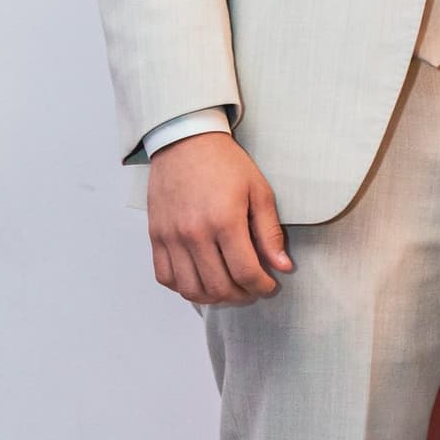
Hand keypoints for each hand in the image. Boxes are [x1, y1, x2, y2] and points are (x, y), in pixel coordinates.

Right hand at [147, 133, 292, 305]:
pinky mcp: (156, 236)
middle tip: (251, 289)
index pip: (245, 273)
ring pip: (190, 289)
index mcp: (225, 221)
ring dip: (213, 297)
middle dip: (241, 295)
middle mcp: (195, 233)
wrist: (184, 141)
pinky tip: (200, 279)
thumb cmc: (225, 164)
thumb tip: (283, 267)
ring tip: (228, 288)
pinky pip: (165, 277)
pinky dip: (183, 287)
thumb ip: (270, 232)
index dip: (261, 287)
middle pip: (219, 287)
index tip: (269, 285)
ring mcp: (171, 236)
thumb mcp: (259, 191)